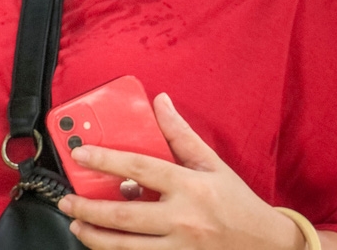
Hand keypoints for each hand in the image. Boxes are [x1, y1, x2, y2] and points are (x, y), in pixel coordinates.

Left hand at [57, 93, 303, 249]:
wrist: (268, 246)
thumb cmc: (237, 202)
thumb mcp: (212, 163)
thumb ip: (180, 133)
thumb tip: (159, 101)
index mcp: (190, 187)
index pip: (140, 169)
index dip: (106, 160)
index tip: (80, 154)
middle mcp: (184, 219)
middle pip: (125, 215)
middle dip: (89, 207)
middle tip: (67, 200)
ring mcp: (182, 248)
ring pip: (127, 246)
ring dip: (96, 236)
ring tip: (77, 224)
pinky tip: (104, 244)